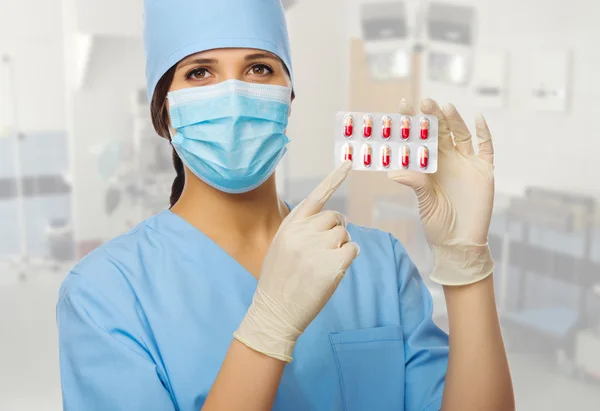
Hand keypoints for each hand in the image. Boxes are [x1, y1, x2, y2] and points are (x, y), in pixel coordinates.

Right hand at [234, 161, 359, 361]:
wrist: (274, 311)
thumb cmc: (278, 280)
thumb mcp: (281, 246)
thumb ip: (301, 230)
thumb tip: (330, 222)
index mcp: (290, 226)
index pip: (316, 196)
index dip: (334, 178)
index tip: (349, 162)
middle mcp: (303, 232)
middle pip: (336, 217)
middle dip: (336, 231)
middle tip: (325, 251)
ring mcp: (318, 247)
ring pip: (345, 234)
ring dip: (340, 248)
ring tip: (322, 265)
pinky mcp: (332, 264)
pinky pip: (353, 250)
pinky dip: (348, 259)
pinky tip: (332, 271)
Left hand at [389, 99, 494, 285]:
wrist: (459, 241)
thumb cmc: (437, 223)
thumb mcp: (424, 203)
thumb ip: (415, 184)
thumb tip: (393, 172)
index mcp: (429, 165)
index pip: (419, 138)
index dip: (412, 122)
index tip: (402, 105)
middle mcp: (447, 160)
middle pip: (440, 131)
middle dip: (433, 116)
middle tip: (424, 102)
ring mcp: (466, 163)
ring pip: (461, 134)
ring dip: (454, 120)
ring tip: (445, 107)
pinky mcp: (484, 171)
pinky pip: (486, 147)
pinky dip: (484, 132)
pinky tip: (478, 118)